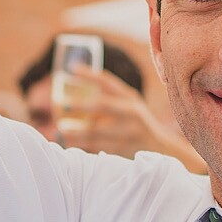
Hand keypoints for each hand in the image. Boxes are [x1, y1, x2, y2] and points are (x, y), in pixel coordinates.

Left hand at [57, 67, 205, 171]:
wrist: (161, 151)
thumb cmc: (138, 124)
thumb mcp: (130, 105)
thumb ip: (110, 97)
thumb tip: (77, 84)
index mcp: (131, 99)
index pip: (110, 82)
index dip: (91, 74)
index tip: (73, 69)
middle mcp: (131, 114)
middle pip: (104, 106)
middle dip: (82, 105)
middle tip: (64, 104)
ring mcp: (128, 134)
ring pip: (97, 133)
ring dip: (76, 132)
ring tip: (60, 129)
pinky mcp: (123, 152)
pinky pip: (97, 149)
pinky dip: (81, 147)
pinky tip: (68, 144)